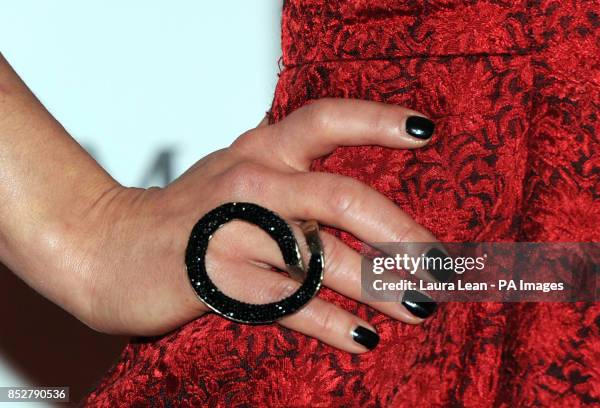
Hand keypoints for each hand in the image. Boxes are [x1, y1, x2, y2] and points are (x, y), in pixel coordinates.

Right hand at [38, 99, 439, 352]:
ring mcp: (234, 232)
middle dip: (399, 234)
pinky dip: (333, 323)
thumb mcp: (235, 174)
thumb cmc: (183, 214)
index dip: (376, 121)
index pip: (324, 120)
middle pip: (340, 198)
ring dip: (379, 285)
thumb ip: (289, 179)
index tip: (425, 133)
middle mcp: (251, 183)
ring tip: (418, 306)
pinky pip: (290, 303)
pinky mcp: (218, 281)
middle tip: (440, 265)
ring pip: (321, 259)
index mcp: (258, 151)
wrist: (107, 247)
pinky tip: (364, 337)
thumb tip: (360, 210)